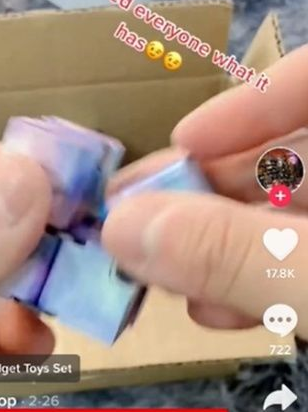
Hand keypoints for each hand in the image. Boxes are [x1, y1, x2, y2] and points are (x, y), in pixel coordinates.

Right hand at [103, 44, 307, 339]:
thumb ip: (236, 252)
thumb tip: (122, 228)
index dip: (250, 102)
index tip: (184, 141)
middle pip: (293, 154)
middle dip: (213, 190)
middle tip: (142, 218)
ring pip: (293, 215)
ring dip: (226, 245)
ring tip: (168, 275)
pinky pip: (305, 260)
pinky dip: (264, 280)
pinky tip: (222, 308)